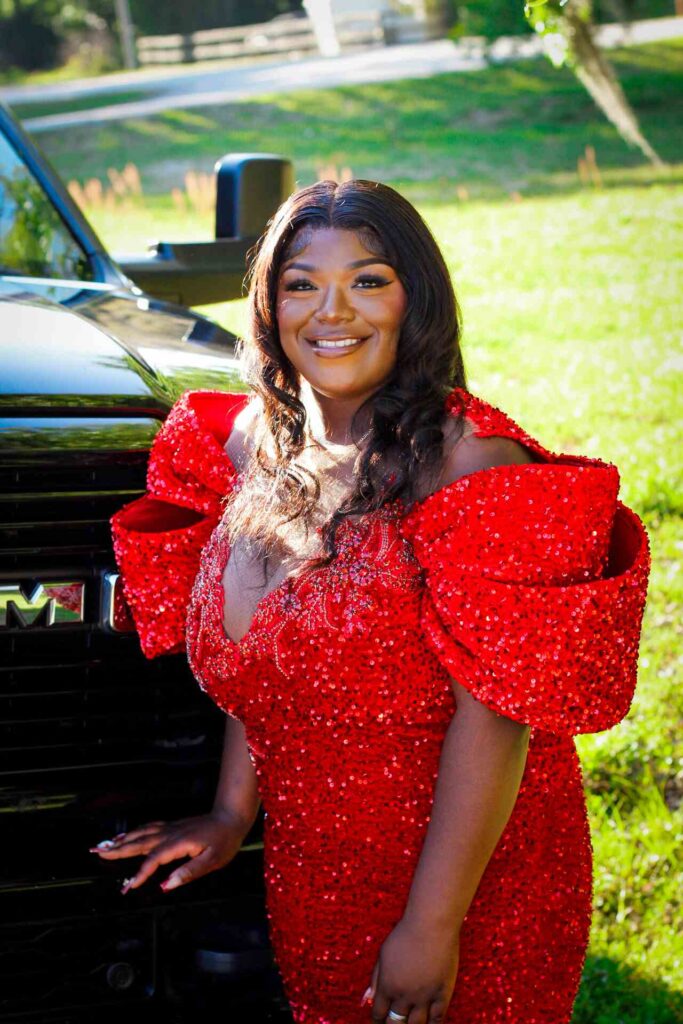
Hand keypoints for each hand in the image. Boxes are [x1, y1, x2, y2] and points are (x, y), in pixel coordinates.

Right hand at [89, 810, 250, 892]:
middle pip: (139, 842)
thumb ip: (189, 873)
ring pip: (141, 833)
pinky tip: (126, 835)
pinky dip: (134, 832)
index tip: (128, 886)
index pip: (153, 860)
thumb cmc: (224, 841)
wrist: (231, 817)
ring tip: (103, 845)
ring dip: (121, 839)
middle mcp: (170, 834)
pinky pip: (148, 828)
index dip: (140, 873)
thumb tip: (165, 885)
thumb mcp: (212, 861)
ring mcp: (170, 828)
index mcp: (178, 843)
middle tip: (95, 852)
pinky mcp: (172, 826)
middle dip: (117, 849)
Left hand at [362, 915, 459, 1023]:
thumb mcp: (383, 954)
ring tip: (410, 1023)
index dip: (378, 1021)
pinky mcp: (442, 994)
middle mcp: (403, 995)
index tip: (380, 1020)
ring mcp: (424, 996)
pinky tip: (429, 1023)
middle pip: (395, 1023)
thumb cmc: (405, 934)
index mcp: (387, 985)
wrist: (431, 924)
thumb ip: (375, 978)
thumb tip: (366, 998)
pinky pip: (437, 1019)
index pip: (378, 1014)